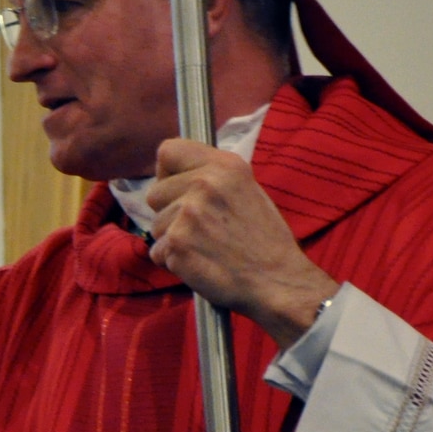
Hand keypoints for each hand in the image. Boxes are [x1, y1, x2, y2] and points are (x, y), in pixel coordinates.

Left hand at [143, 139, 340, 347]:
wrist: (278, 281)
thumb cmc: (264, 240)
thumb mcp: (246, 190)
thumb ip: (211, 177)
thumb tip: (176, 175)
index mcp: (225, 166)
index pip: (168, 150)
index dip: (168, 172)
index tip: (178, 188)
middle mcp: (204, 184)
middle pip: (155, 192)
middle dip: (169, 212)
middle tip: (200, 228)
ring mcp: (188, 214)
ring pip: (155, 225)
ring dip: (172, 239)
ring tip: (205, 247)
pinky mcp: (177, 243)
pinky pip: (157, 252)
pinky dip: (173, 261)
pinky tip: (200, 263)